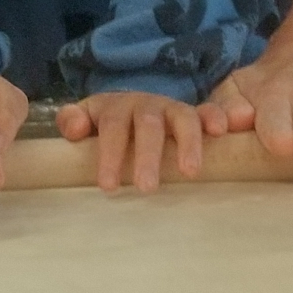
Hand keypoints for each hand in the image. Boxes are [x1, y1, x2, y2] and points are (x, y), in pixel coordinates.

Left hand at [56, 93, 209, 191]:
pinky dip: (215, 118)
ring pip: (182, 119)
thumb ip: (72, 121)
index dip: (110, 155)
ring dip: (187, 143)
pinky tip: (220, 132)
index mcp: (116, 107)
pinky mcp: (195, 115)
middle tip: (146, 189)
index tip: (108, 186)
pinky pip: (208, 112)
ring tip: (190, 173)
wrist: (133, 104)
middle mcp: (146, 105)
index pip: (112, 128)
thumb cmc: (109, 124)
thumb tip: (74, 130)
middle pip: (148, 125)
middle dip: (148, 156)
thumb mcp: (86, 118)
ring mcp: (172, 109)